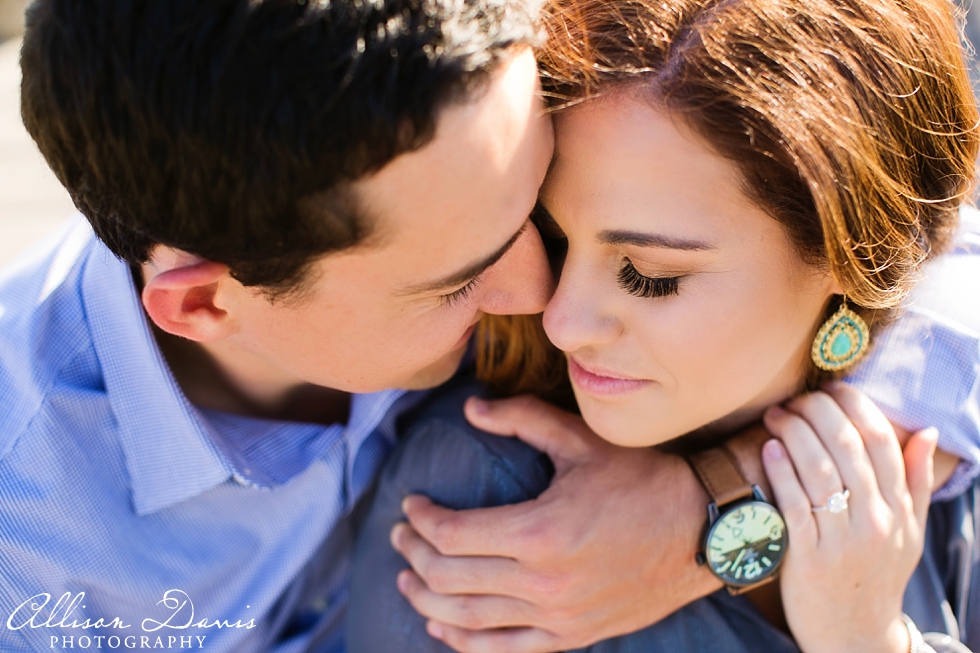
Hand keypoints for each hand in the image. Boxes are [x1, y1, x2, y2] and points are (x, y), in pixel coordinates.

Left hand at [390, 394, 718, 652]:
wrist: (704, 529)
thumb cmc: (643, 478)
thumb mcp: (582, 440)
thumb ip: (522, 418)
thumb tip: (471, 408)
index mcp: (541, 532)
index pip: (453, 534)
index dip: (420, 519)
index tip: (411, 503)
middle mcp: (544, 583)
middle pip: (450, 579)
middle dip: (414, 555)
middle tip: (400, 535)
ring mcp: (558, 617)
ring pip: (468, 620)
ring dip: (426, 602)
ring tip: (406, 581)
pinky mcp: (573, 636)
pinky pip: (505, 650)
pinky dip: (465, 643)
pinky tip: (442, 628)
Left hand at [762, 382, 935, 652]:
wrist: (855, 635)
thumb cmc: (877, 574)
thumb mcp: (908, 531)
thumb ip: (914, 480)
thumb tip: (926, 431)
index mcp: (899, 509)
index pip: (881, 442)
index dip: (855, 406)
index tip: (832, 389)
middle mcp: (875, 521)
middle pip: (847, 447)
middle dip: (817, 411)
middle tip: (794, 398)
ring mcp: (842, 540)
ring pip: (819, 470)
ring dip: (794, 433)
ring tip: (776, 415)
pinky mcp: (810, 557)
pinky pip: (794, 505)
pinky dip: (782, 471)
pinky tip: (770, 448)